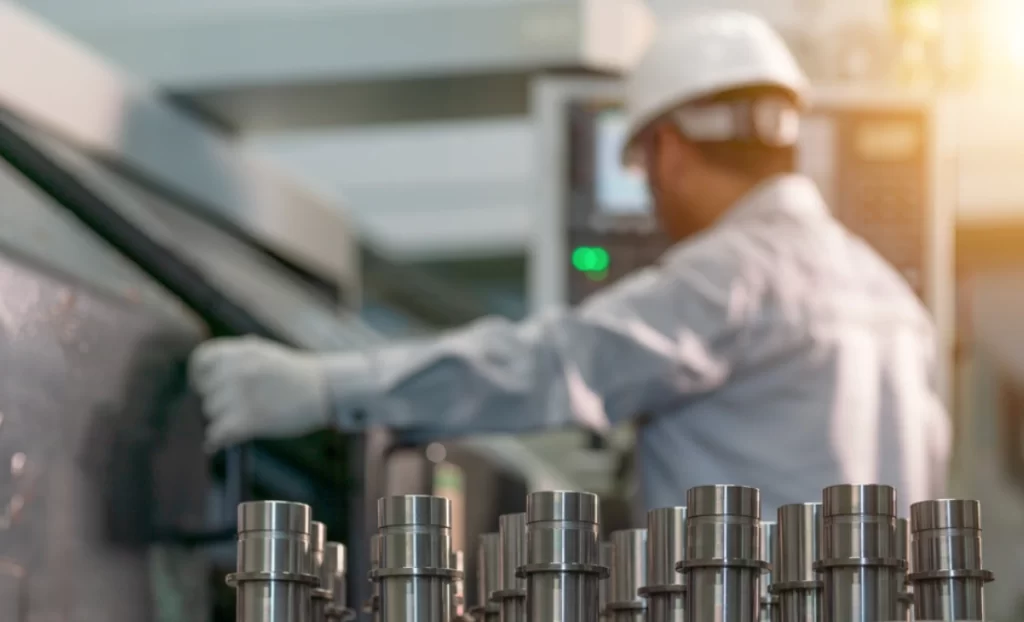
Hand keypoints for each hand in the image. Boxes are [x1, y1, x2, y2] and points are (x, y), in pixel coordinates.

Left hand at [189, 336, 330, 450]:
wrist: (324, 389)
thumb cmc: (294, 374)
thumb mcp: (264, 354)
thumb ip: (235, 358)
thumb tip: (202, 375)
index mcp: (240, 351)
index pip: (201, 361)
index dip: (199, 376)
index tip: (205, 386)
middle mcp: (238, 370)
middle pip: (206, 392)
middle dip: (217, 402)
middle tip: (234, 409)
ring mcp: (242, 394)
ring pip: (211, 413)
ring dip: (221, 420)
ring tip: (238, 422)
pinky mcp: (249, 420)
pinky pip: (216, 433)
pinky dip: (216, 440)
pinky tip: (219, 443)